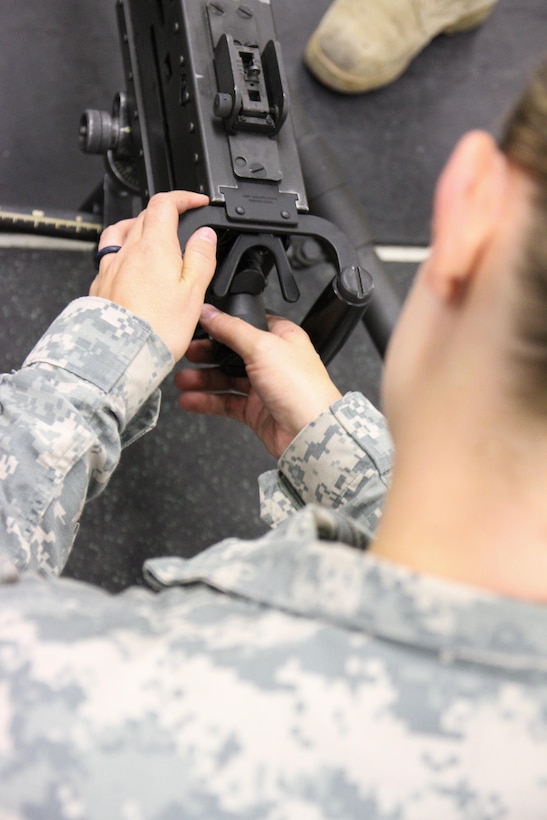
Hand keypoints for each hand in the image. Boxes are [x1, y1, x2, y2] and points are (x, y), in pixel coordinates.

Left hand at [90, 191, 216, 360]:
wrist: (120, 354)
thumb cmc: (157, 328)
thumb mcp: (193, 292)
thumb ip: (200, 258)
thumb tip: (205, 235)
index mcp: (154, 247)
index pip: (165, 204)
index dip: (183, 198)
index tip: (196, 203)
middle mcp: (128, 250)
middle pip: (143, 216)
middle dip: (164, 213)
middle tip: (181, 225)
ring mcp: (110, 266)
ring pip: (121, 232)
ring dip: (137, 226)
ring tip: (150, 237)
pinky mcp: (100, 284)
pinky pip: (109, 256)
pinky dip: (122, 252)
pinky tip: (129, 266)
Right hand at [175, 304, 341, 458]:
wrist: (309, 432)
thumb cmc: (302, 388)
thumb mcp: (262, 346)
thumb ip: (231, 329)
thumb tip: (210, 313)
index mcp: (281, 337)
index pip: (246, 324)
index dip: (223, 324)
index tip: (199, 325)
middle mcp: (273, 360)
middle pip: (232, 352)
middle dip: (207, 354)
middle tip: (186, 354)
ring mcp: (264, 386)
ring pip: (226, 379)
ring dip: (203, 379)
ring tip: (182, 380)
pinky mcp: (256, 411)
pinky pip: (225, 402)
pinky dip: (206, 401)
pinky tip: (190, 399)